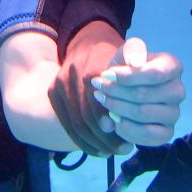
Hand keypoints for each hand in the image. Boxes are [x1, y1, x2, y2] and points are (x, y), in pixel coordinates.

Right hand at [49, 20, 130, 155]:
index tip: (128, 141)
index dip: (113, 127)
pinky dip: (81, 141)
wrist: (87, 40)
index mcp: (92, 71)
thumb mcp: (129, 55)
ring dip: (94, 143)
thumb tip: (138, 67)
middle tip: (123, 149)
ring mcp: (60, 84)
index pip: (101, 107)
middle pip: (87, 118)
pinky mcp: (53, 92)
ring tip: (111, 151)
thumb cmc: (114, 54)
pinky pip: (66, 123)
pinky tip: (96, 149)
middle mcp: (72, 77)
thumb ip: (135, 63)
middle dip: (105, 139)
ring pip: (75, 124)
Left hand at [92, 38, 183, 146]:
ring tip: (104, 101)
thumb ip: (132, 50)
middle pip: (144, 95)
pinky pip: (147, 135)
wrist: (125, 88)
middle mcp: (178, 91)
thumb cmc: (127, 68)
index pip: (153, 74)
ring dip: (117, 108)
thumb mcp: (127, 53)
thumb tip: (136, 60)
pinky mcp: (167, 133)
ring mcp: (174, 113)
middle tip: (98, 87)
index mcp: (172, 67)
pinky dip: (126, 129)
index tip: (106, 74)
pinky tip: (114, 120)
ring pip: (142, 114)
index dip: (127, 76)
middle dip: (116, 92)